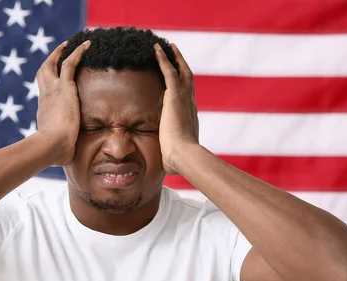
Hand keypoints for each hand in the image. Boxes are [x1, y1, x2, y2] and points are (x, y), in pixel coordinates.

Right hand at [35, 40, 90, 165]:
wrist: (51, 146)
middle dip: (50, 61)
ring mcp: (53, 90)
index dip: (49, 85)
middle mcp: (45, 96)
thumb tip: (70, 162)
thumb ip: (65, 150)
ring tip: (72, 43)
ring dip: (62, 52)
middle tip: (58, 53)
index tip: (55, 82)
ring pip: (54, 63)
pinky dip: (78, 52)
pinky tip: (88, 44)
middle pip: (43, 72)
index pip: (45, 93)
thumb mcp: (60, 150)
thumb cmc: (54, 153)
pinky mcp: (65, 87)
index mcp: (44, 111)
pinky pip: (70, 62)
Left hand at [154, 43, 199, 174]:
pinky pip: (169, 71)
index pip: (187, 97)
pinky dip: (164, 58)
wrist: (184, 156)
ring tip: (167, 46)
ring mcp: (184, 99)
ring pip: (181, 71)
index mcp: (189, 118)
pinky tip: (156, 49)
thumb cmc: (179, 161)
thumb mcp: (173, 156)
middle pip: (188, 79)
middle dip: (182, 65)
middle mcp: (190, 104)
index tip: (179, 80)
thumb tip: (166, 169)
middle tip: (176, 54)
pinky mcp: (175, 96)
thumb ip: (170, 157)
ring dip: (174, 57)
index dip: (183, 87)